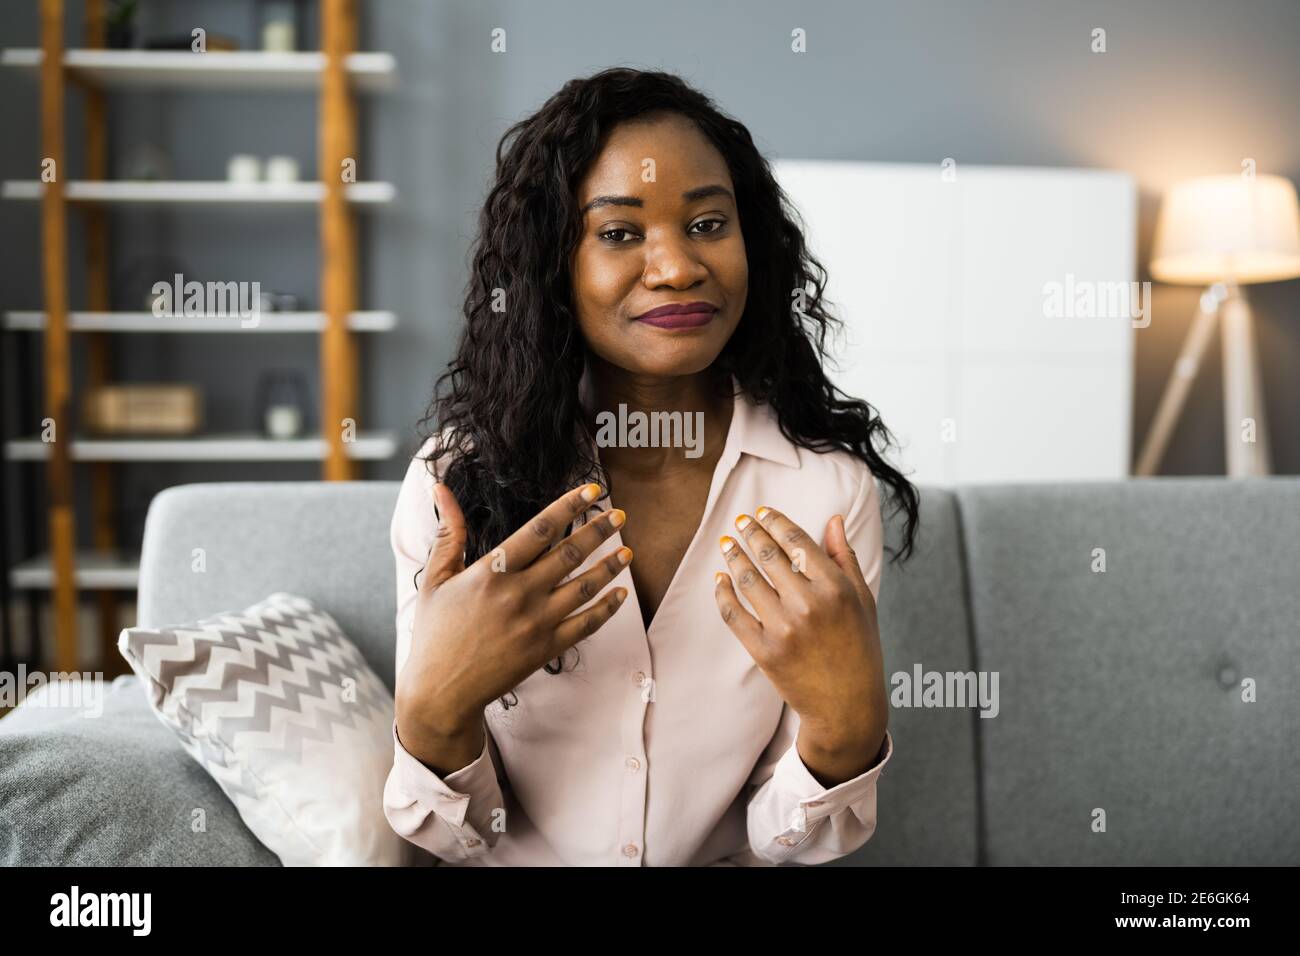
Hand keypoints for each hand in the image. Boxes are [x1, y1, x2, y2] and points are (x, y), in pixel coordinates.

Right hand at [396, 481, 632, 749]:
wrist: (440, 691)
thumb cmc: (434, 632)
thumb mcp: (434, 578)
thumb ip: (449, 532)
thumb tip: (441, 488)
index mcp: (491, 571)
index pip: (540, 529)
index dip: (569, 506)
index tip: (592, 491)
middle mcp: (518, 594)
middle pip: (570, 554)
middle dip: (599, 530)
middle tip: (620, 514)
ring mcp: (536, 623)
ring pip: (584, 587)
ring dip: (609, 566)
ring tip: (627, 550)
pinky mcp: (546, 649)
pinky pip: (586, 624)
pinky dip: (607, 608)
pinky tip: (621, 593)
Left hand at [713, 506, 886, 781]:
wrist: (847, 705)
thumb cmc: (859, 647)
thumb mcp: (862, 599)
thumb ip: (845, 557)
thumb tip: (833, 518)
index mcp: (836, 588)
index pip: (798, 541)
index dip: (776, 522)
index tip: (763, 512)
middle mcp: (809, 604)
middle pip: (769, 555)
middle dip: (751, 532)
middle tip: (741, 521)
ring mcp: (784, 629)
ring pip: (748, 581)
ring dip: (733, 557)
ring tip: (727, 544)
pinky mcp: (764, 652)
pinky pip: (733, 614)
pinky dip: (722, 593)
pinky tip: (720, 580)